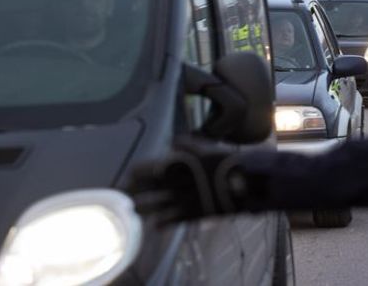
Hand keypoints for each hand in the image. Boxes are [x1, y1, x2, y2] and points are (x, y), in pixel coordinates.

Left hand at [127, 144, 243, 225]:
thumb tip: (174, 141)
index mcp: (178, 165)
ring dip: (144, 208)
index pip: (150, 168)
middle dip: (134, 191)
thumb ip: (190, 145)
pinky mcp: (193, 213)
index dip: (138, 172)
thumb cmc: (227, 162)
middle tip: (123, 195)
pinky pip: (174, 220)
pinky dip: (164, 223)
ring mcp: (183, 199)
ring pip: (156, 206)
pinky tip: (156, 226)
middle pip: (148, 188)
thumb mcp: (209, 149)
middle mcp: (176, 183)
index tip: (129, 175)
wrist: (244, 183)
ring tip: (134, 212)